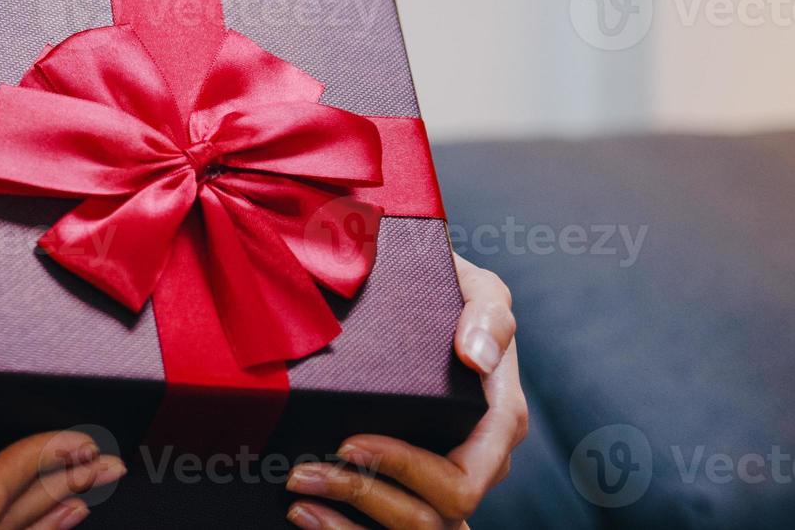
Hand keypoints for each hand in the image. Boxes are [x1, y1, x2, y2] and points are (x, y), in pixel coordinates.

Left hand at [284, 254, 527, 528]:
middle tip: (307, 469)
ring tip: (297, 486)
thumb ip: (487, 314)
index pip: (465, 477)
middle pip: (437, 513)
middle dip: (368, 495)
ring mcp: (444, 480)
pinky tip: (305, 511)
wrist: (420, 289)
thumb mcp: (479, 288)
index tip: (350, 442)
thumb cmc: (452, 290)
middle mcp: (477, 462)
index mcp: (498, 423)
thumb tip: (475, 356)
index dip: (408, 469)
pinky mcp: (412, 487)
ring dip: (350, 519)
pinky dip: (342, 529)